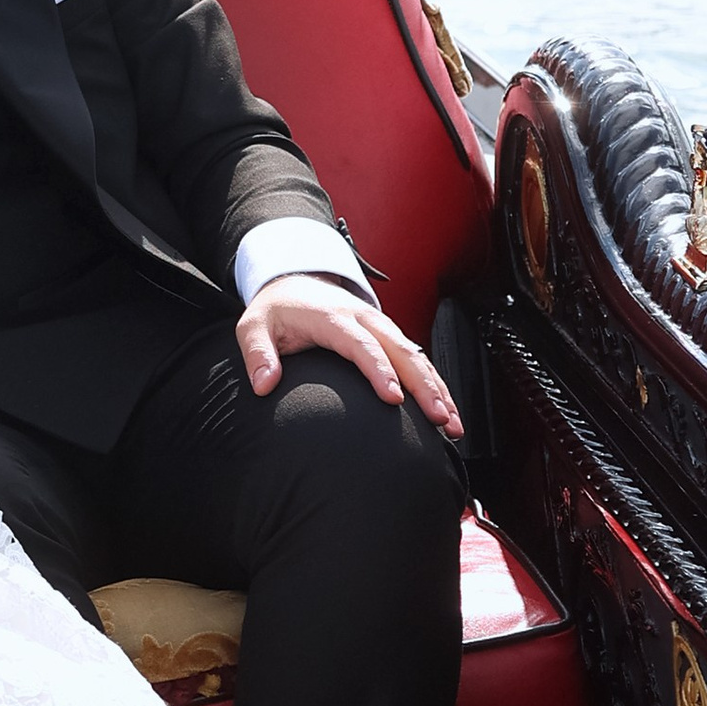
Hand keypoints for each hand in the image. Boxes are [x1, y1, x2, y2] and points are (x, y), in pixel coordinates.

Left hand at [235, 275, 462, 438]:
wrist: (295, 281)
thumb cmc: (277, 310)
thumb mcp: (254, 325)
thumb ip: (257, 353)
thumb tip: (264, 386)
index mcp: (333, 317)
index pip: (361, 345)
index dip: (379, 371)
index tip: (394, 399)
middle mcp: (365, 320)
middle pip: (401, 352)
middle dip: (424, 386)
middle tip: (440, 419)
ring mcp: (381, 327)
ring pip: (417, 357)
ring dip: (438, 389)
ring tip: (452, 424)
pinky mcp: (388, 338)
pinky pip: (417, 360)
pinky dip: (435, 384)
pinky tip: (447, 410)